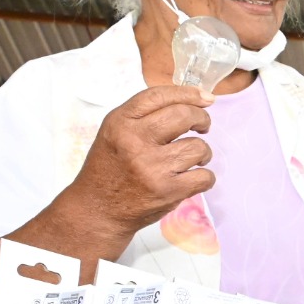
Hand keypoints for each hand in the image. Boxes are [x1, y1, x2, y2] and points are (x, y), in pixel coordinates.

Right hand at [66, 85, 214, 240]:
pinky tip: (193, 177)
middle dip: (201, 118)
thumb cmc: (110, 168)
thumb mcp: (115, 132)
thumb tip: (197, 99)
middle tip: (202, 126)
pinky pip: (205, 176)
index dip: (188, 93)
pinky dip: (205, 177)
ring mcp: (152, 167)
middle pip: (184, 115)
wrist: (97, 209)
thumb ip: (145, 115)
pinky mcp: (167, 191)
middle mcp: (135, 141)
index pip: (160, 96)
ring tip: (190, 159)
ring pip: (199, 147)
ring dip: (203, 152)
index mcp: (120, 122)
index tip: (205, 97)